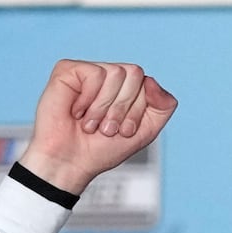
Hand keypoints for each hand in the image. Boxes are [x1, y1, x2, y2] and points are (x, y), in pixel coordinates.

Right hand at [17, 60, 176, 195]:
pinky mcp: (68, 69)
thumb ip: (163, 107)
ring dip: (104, 108)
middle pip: (134, 73)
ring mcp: (88, 71)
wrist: (71, 163)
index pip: (147, 84)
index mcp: (126, 88)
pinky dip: (88, 100)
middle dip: (123, 108)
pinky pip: (94, 74)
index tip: (122, 132)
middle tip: (106, 128)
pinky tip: (76, 112)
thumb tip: (151, 80)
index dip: (137, 112)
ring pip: (116, 73)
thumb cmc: (101, 149)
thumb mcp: (145, 132)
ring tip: (91, 123)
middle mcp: (108, 76)